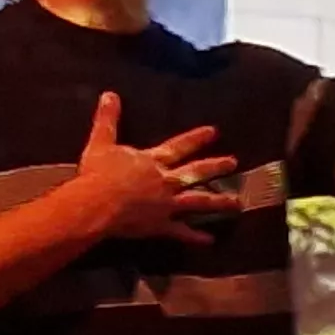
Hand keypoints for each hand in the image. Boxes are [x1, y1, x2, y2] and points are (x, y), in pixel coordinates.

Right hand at [64, 92, 239, 243]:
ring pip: (198, 202)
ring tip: (237, 203)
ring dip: (218, 201)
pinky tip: (210, 240)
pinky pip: (181, 232)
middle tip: (234, 163)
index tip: (214, 132)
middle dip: (216, 166)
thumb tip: (110, 94)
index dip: (196, 139)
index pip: (179, 146)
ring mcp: (166, 204)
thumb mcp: (101, 142)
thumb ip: (108, 119)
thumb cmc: (98, 173)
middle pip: (196, 172)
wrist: (97, 203)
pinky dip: (195, 237)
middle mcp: (165, 181)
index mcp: (152, 161)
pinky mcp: (160, 225)